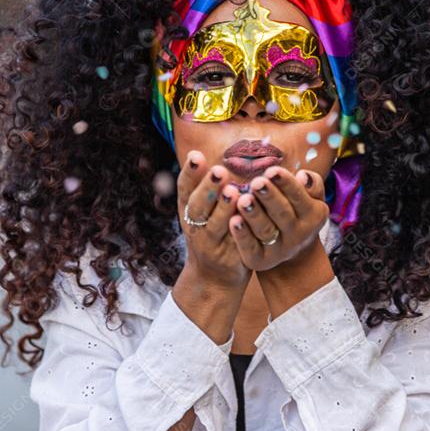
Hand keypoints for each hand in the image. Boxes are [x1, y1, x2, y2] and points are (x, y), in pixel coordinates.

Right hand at [176, 150, 249, 288]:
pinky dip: (237, 231)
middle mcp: (194, 227)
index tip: (196, 155)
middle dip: (206, 188)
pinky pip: (232, 243)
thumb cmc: (213, 234)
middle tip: (218, 171)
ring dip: (222, 209)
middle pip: (196, 207)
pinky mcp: (225, 257)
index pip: (184, 190)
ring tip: (233, 191)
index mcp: (188, 212)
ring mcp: (208, 244)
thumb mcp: (204, 212)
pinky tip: (244, 219)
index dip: (189, 173)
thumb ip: (206, 189)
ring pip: (213, 226)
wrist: (214, 278)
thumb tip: (206, 152)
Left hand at [228, 166, 329, 271]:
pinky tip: (232, 220)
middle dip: (270, 197)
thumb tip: (303, 176)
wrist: (292, 251)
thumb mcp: (311, 199)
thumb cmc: (297, 212)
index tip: (272, 170)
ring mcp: (279, 249)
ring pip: (265, 230)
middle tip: (257, 183)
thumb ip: (312, 184)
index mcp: (312, 215)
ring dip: (254, 215)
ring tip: (243, 199)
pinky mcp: (260, 260)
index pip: (299, 197)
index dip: (286, 184)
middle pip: (282, 214)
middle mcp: (298, 234)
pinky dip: (242, 235)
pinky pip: (250, 248)